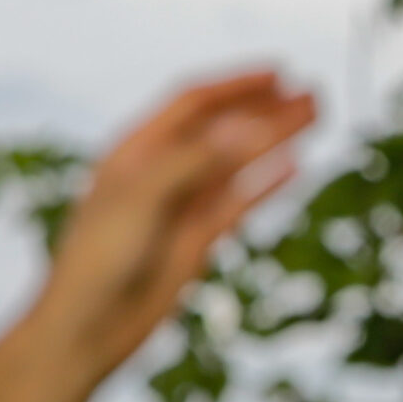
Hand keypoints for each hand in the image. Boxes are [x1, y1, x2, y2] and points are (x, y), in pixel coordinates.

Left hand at [32, 69, 317, 374]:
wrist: (88, 328)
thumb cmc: (99, 259)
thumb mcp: (144, 198)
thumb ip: (197, 161)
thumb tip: (250, 127)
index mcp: (136, 151)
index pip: (194, 104)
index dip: (237, 86)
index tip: (280, 73)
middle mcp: (160, 172)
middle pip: (222, 129)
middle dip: (265, 109)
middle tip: (312, 93)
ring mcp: (181, 206)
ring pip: (237, 163)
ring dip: (274, 140)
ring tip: (314, 119)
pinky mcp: (197, 241)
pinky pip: (239, 203)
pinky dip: (268, 184)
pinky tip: (294, 166)